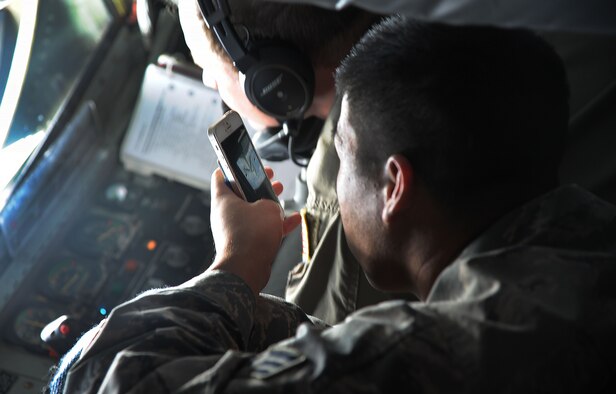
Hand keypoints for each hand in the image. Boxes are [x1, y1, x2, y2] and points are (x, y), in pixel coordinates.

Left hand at [208, 167, 300, 294]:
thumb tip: (272, 208)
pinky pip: (260, 229)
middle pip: (240, 193)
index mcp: (223, 199)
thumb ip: (271, 202)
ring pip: (252, 211)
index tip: (244, 163)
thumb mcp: (268, 208)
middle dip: (257, 185)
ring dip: (267, 204)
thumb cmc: (251, 235)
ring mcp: (234, 229)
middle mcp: (225, 214)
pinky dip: (275, 224)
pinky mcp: (244, 244)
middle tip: (269, 178)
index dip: (231, 166)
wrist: (246, 269)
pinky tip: (293, 220)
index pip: (220, 175)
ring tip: (281, 195)